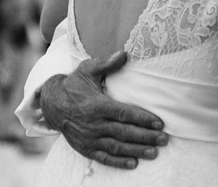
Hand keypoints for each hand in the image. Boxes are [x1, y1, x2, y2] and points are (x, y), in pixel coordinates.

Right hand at [40, 50, 167, 168]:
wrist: (52, 104)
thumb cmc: (74, 85)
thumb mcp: (87, 70)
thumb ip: (106, 63)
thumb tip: (124, 53)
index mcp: (97, 105)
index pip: (124, 113)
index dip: (143, 119)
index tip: (159, 123)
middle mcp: (94, 124)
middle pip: (124, 132)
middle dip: (146, 137)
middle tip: (164, 139)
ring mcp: (89, 138)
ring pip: (117, 147)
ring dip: (137, 151)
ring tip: (154, 152)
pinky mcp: (86, 148)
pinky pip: (104, 158)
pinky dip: (119, 162)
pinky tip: (133, 163)